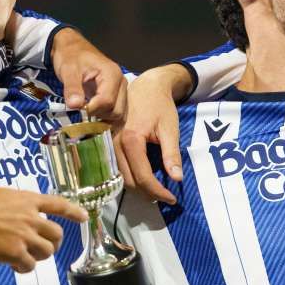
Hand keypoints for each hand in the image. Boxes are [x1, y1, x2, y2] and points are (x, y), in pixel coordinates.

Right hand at [0, 187, 85, 273]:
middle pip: (57, 234)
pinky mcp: (16, 252)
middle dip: (54, 243)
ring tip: (25, 257)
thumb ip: (17, 205)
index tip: (84, 217)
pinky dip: (24, 268)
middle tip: (45, 248)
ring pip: (47, 252)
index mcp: (28, 200)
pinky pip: (29, 266)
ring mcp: (25, 235)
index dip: (73, 211)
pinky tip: (15, 266)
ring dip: (39, 256)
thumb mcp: (2, 195)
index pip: (58, 204)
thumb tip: (19, 214)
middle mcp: (31, 217)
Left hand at [51, 29, 126, 122]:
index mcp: (112, 74)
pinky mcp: (117, 95)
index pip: (107, 101)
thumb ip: (72, 88)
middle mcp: (121, 82)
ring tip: (87, 110)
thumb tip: (75, 106)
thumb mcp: (68, 70)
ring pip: (119, 114)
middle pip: (117, 110)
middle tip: (82, 109)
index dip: (92, 109)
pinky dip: (105, 117)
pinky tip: (93, 113)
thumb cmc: (71, 56)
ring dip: (103, 117)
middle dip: (99, 114)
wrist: (72, 49)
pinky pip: (116, 111)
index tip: (78, 108)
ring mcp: (120, 89)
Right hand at [116, 64, 190, 203]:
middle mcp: (115, 143)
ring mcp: (108, 143)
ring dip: (137, 188)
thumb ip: (172, 154)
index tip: (172, 198)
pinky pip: (116, 167)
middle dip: (147, 193)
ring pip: (120, 177)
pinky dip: (129, 178)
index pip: (143, 176)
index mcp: (131, 139)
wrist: (146, 86)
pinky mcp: (107, 143)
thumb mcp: (170, 128)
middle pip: (129, 181)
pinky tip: (143, 179)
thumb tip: (176, 178)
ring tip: (155, 190)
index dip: (158, 191)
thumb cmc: (160, 105)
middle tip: (165, 196)